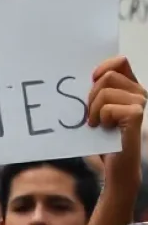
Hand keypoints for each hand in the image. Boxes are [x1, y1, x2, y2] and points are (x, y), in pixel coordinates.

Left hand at [87, 56, 145, 195]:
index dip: (103, 66)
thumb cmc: (102, 136)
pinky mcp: (135, 113)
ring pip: (104, 92)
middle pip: (107, 76)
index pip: (120, 61)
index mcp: (129, 86)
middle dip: (91, 96)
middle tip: (91, 114)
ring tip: (97, 124)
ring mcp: (140, 101)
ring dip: (93, 110)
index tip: (91, 78)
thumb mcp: (96, 108)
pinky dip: (99, 119)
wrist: (114, 162)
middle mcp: (139, 91)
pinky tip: (105, 129)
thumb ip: (96, 91)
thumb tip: (84, 76)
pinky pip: (106, 108)